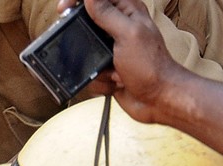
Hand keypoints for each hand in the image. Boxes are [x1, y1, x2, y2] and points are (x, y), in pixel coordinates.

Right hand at [61, 0, 184, 122]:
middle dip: (84, 40)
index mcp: (127, 12)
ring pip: (84, 50)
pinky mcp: (107, 68)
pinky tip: (116, 81)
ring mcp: (112, 49)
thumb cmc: (151, 66)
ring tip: (114, 70)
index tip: (64, 9)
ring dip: (95, 65)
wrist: (157, 99)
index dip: (79, 0)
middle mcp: (118, 28)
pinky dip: (99, 80)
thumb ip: (107, 14)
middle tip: (94, 50)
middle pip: (86, 24)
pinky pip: (88, 71)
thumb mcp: (128, 34)